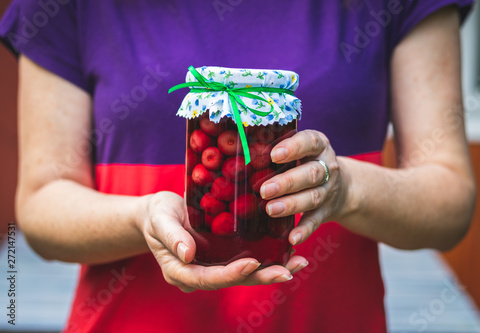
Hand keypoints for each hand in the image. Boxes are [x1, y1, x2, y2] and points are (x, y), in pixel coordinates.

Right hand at [136, 192, 308, 292]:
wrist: (160, 214)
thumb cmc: (156, 215)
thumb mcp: (159, 219)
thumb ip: (171, 236)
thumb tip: (187, 254)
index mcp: (181, 272)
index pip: (208, 278)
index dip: (231, 273)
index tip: (253, 264)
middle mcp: (200, 274)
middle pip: (233, 280)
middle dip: (261, 277)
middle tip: (287, 271)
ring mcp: (213, 267)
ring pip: (244, 274)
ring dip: (271, 269)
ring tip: (297, 262)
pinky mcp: (223, 256)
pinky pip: (246, 260)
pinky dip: (267, 257)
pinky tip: (288, 250)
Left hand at [260, 130, 348, 245]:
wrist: (342, 186)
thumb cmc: (306, 162)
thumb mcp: (300, 150)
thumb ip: (278, 150)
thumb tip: (243, 152)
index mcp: (318, 146)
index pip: (310, 142)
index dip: (293, 148)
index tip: (274, 155)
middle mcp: (327, 167)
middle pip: (310, 174)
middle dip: (287, 182)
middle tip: (265, 190)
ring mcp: (328, 191)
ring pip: (312, 197)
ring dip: (291, 205)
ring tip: (270, 210)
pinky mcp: (326, 212)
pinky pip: (315, 221)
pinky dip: (304, 230)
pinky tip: (292, 238)